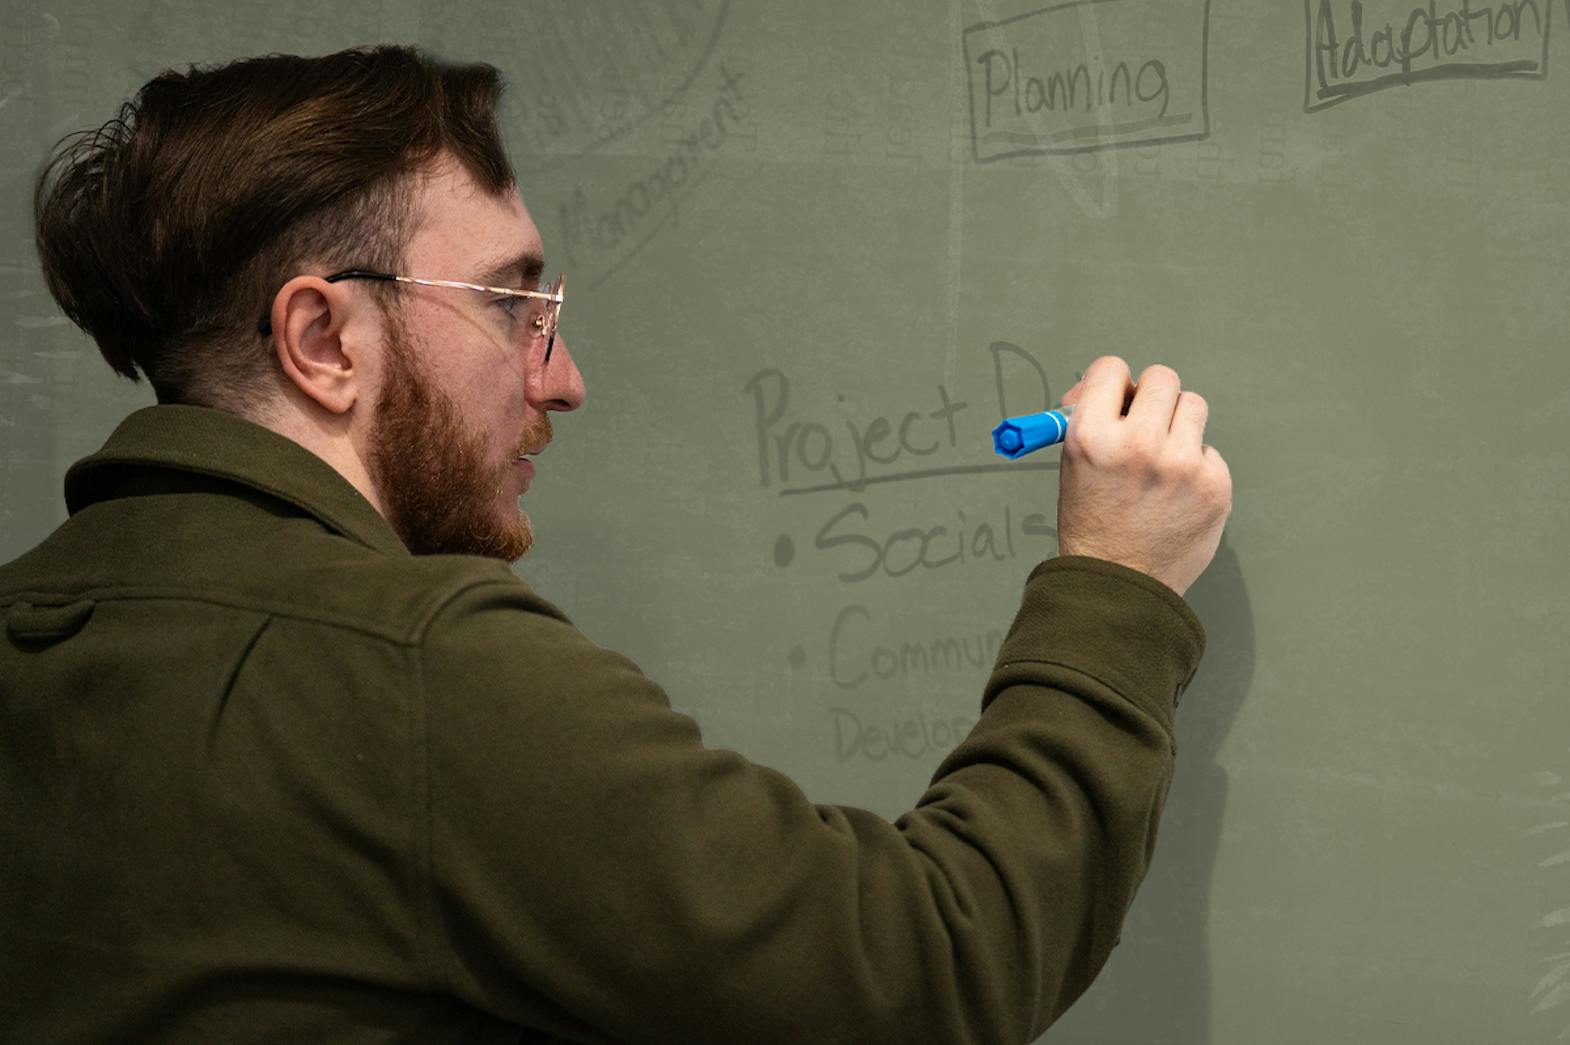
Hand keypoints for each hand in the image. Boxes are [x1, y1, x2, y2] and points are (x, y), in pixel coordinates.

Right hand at [1053, 357, 1231, 597]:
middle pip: (1161, 379)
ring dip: (1178, 424)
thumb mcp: (1074, 467)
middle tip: (1145, 421)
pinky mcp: (1214, 484)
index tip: (1115, 400)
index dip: (1112, 383)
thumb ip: (1096, 421)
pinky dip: (1195, 466)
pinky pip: (1210, 451)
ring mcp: (1181, 464)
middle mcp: (1138, 443)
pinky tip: (1176, 495)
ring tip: (1162, 460)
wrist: (1119, 586)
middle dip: (1152, 396)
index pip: (1111, 369)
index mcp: (1091, 436)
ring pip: (1193, 406)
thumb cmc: (1093, 524)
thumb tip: (1118, 388)